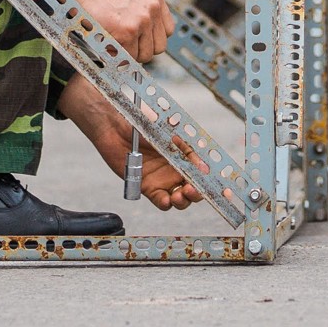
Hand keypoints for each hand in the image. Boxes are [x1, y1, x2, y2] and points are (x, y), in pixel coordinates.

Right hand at [55, 0, 173, 61]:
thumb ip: (141, 5)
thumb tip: (141, 28)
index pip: (167, 30)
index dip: (152, 38)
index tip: (139, 40)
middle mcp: (152, 8)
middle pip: (158, 46)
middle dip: (141, 49)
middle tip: (124, 46)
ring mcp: (141, 21)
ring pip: (143, 55)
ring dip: (128, 54)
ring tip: (111, 43)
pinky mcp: (126, 32)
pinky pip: (126, 56)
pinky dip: (115, 55)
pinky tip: (104, 42)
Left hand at [59, 74, 206, 210]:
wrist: (115, 127)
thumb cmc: (142, 123)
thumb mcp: (166, 131)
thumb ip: (182, 147)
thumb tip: (200, 163)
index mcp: (185, 156)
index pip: (202, 171)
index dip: (209, 179)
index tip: (212, 182)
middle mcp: (176, 170)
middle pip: (194, 189)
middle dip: (197, 193)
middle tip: (192, 189)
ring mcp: (162, 180)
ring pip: (180, 199)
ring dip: (184, 200)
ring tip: (179, 195)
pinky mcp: (147, 186)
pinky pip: (160, 200)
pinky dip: (165, 203)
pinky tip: (166, 199)